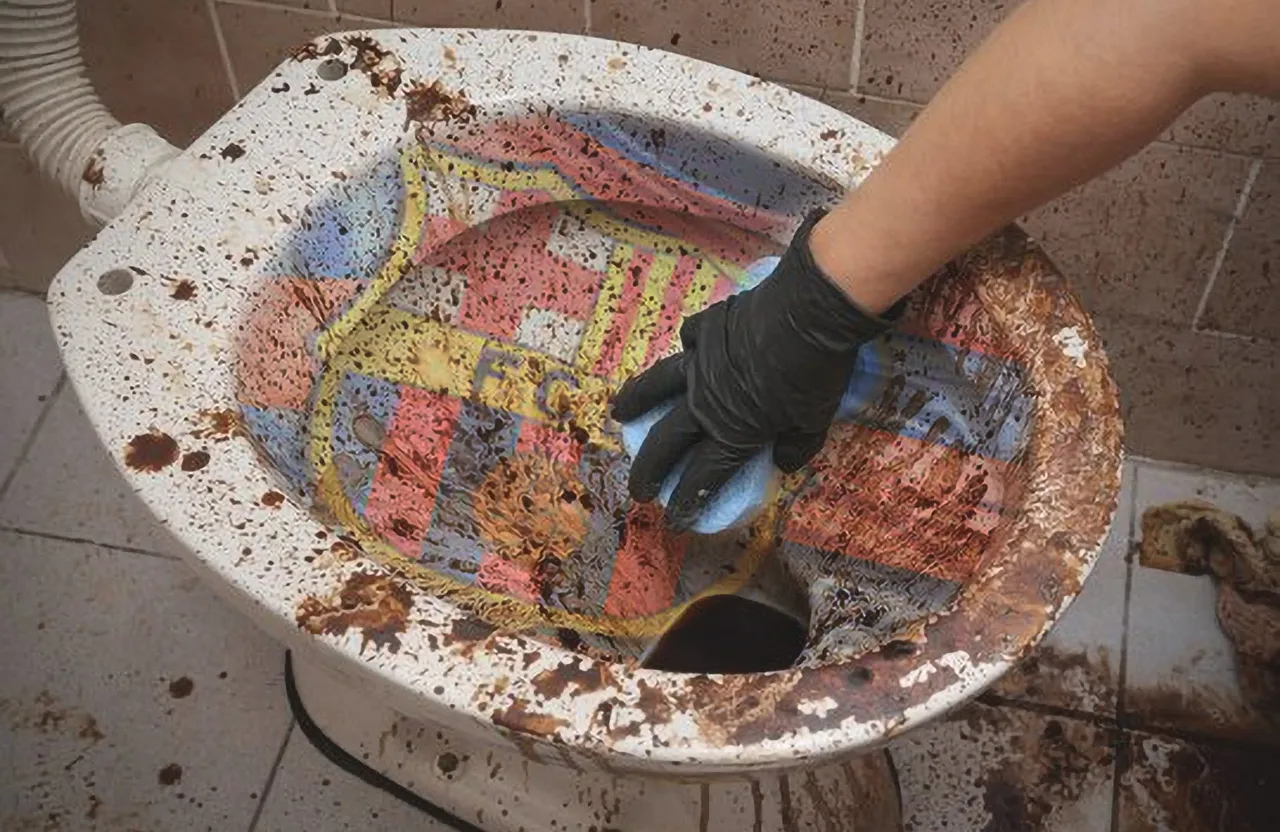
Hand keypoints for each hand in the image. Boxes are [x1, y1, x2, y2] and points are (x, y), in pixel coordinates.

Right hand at [611, 211, 900, 530]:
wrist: (809, 310)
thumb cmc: (817, 372)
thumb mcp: (815, 421)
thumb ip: (795, 447)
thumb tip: (781, 462)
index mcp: (734, 432)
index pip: (703, 476)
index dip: (687, 501)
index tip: (674, 520)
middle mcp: (706, 402)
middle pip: (667, 442)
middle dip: (649, 471)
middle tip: (637, 490)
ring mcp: (700, 364)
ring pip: (658, 388)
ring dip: (636, 403)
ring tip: (619, 414)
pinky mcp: (705, 329)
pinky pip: (689, 341)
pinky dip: (687, 349)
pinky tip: (686, 351)